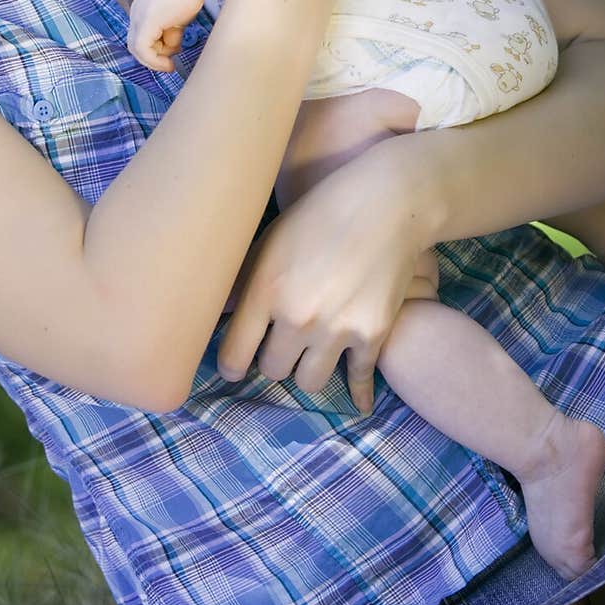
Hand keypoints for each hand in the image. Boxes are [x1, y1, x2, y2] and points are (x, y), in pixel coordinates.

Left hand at [127, 0, 206, 72]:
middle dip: (152, 58)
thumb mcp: (177, 17)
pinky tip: (168, 65)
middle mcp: (137, 14)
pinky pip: (143, 50)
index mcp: (143, 10)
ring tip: (174, 53)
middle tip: (168, 64)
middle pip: (135, 45)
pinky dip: (154, 61)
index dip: (153, 50)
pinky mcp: (145, 24)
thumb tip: (173, 45)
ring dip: (157, 58)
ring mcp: (139, 19)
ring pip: (137, 50)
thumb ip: (171, 30)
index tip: (169, 54)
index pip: (140, 36)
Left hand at [217, 137, 434, 412]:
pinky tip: (359, 401)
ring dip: (307, 369)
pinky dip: (357, 391)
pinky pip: (357, 379)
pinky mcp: (373, 334)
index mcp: (265, 290)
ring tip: (310, 354)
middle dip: (274, 359)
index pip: (234, 355)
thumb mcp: (270, 240)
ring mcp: (337, 329)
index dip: (231, 365)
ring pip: (310, 382)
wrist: (387, 203)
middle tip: (279, 346)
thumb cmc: (320, 213)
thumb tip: (217, 314)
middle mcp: (298, 316)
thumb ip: (243, 283)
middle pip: (273, 370)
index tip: (234, 367)